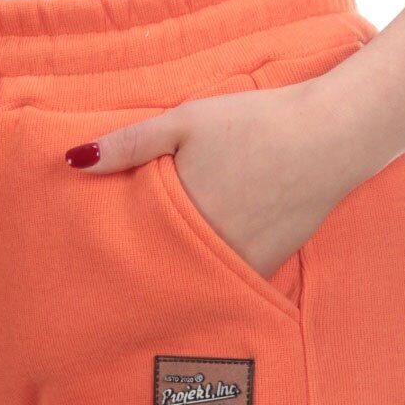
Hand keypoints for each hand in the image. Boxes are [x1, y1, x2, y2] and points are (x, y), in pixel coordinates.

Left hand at [66, 80, 360, 279]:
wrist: (331, 137)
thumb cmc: (255, 123)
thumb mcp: (185, 122)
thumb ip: (129, 145)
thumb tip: (73, 162)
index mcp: (180, 218)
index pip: (131, 249)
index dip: (111, 254)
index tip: (91, 260)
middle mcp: (207, 251)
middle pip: (160, 272)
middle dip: (138, 274)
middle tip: (112, 282)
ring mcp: (238, 264)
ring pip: (193, 282)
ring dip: (175, 280)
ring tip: (151, 279)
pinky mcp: (264, 267)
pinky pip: (226, 282)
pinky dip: (210, 279)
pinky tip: (198, 271)